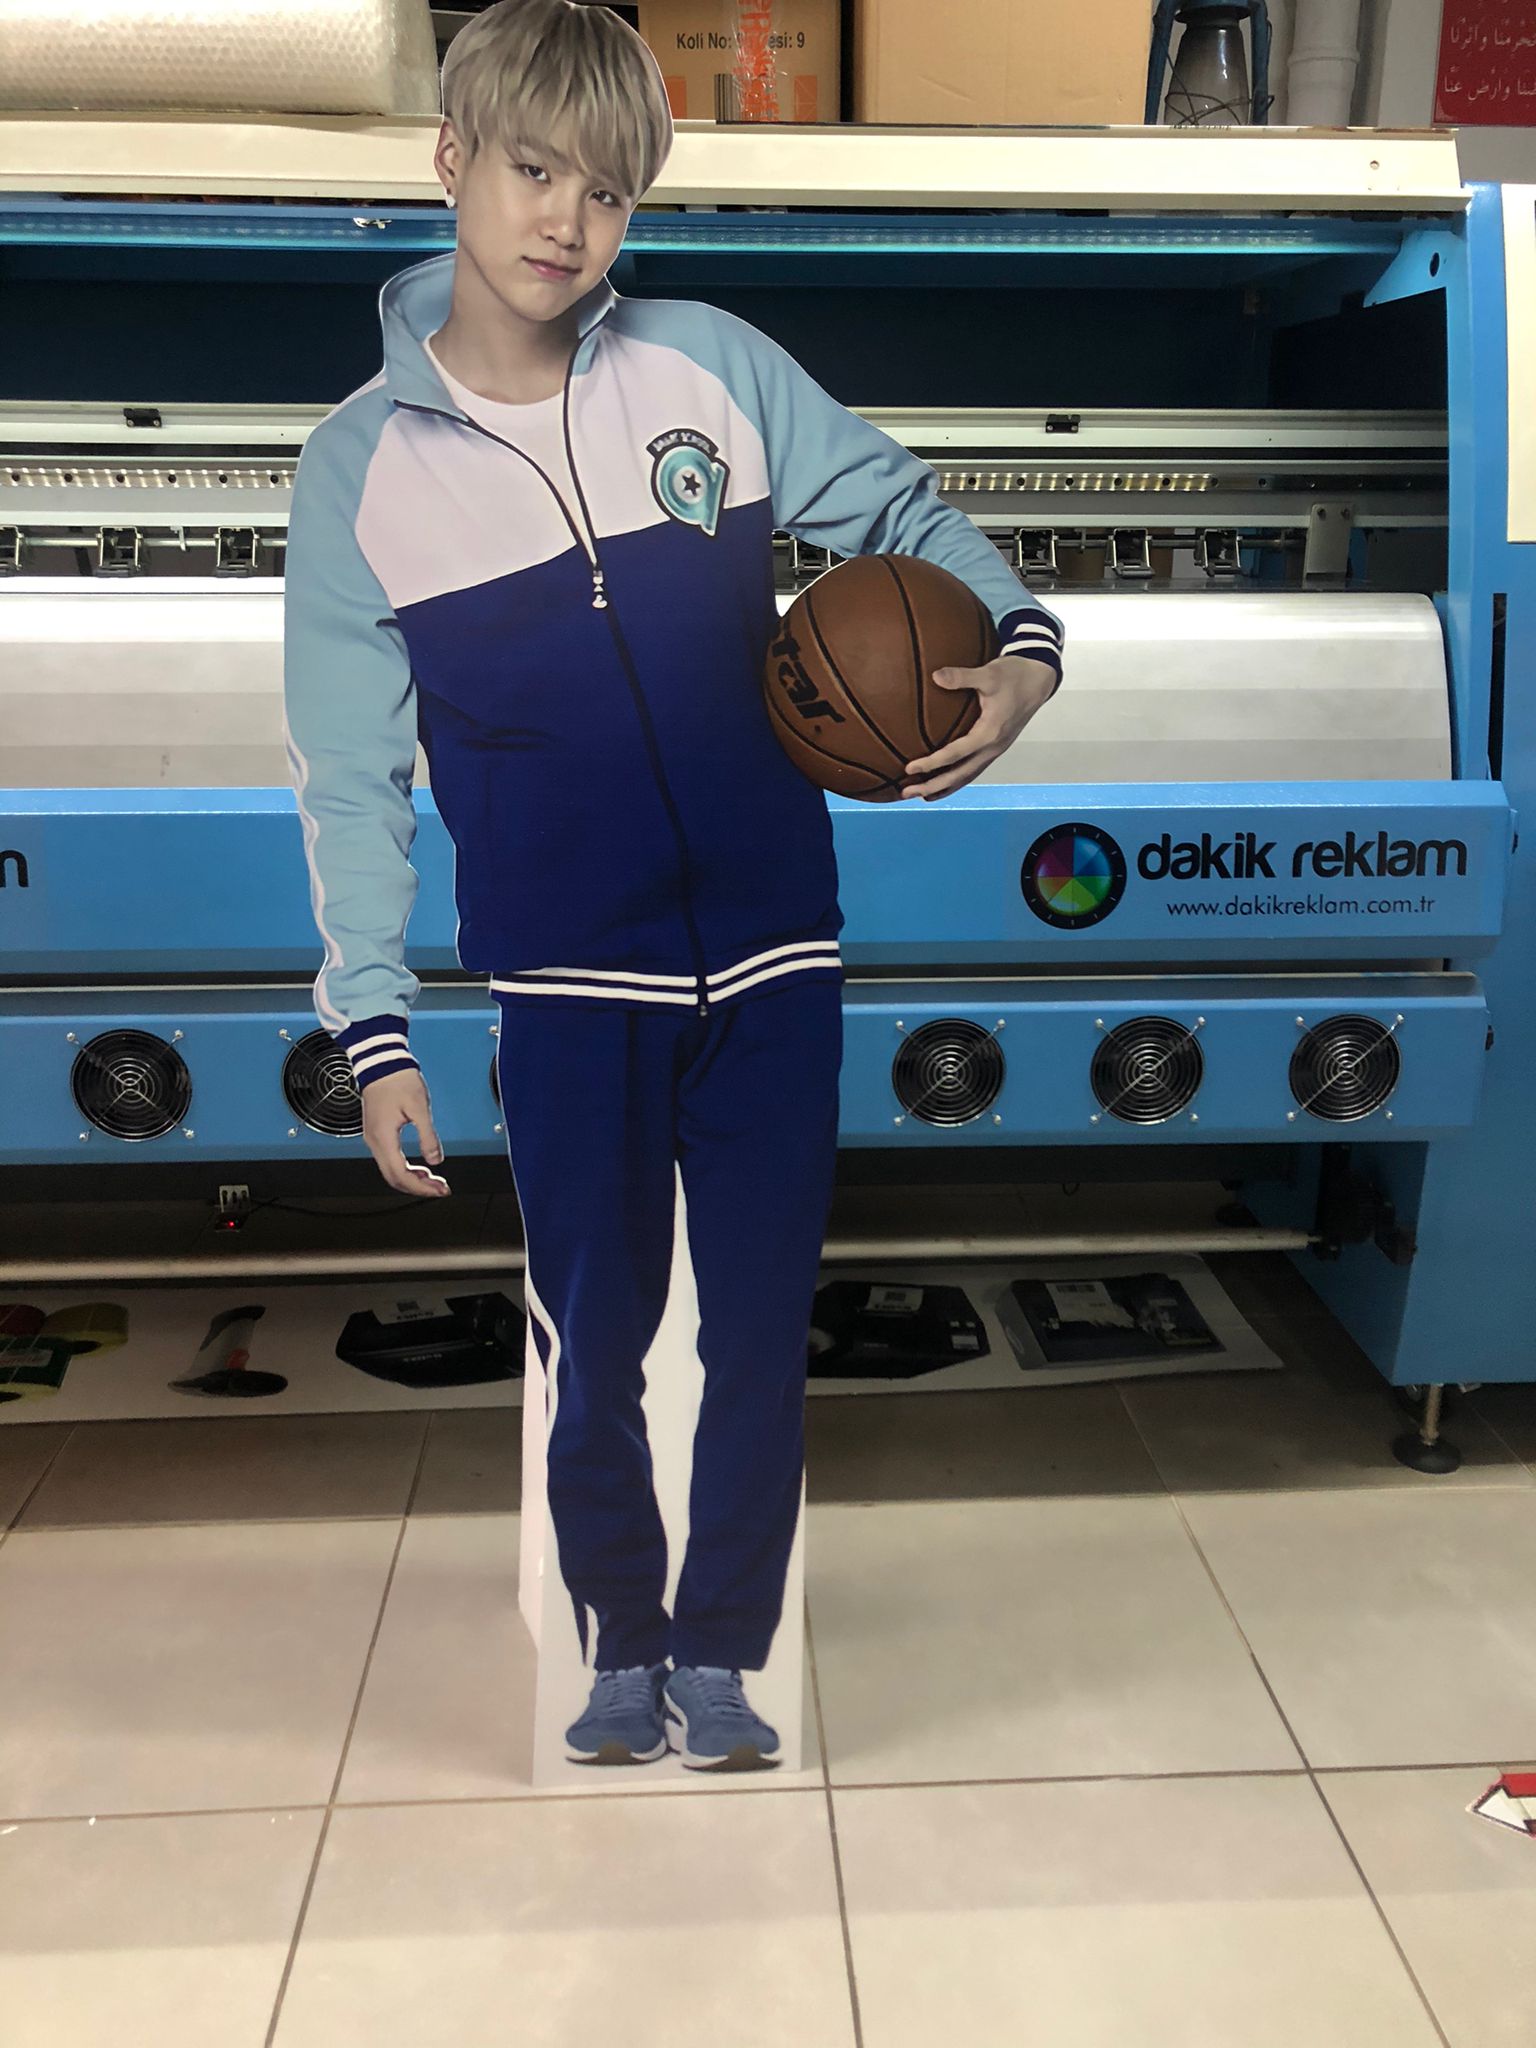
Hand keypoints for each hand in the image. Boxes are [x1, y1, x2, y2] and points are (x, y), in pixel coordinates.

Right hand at [361, 1068, 449, 1196]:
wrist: (382, 1064)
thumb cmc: (399, 1081)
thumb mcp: (419, 1108)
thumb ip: (428, 1136)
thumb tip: (436, 1160)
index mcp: (384, 1137)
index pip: (401, 1175)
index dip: (421, 1187)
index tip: (439, 1190)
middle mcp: (375, 1142)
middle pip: (393, 1178)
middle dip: (418, 1187)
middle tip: (440, 1189)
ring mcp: (373, 1138)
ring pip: (390, 1171)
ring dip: (412, 1179)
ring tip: (433, 1180)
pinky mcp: (377, 1134)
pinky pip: (389, 1160)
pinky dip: (405, 1169)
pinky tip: (420, 1168)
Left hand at [903, 653, 1058, 800]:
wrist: (1039, 679)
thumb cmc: (1014, 675)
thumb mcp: (989, 673)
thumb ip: (962, 676)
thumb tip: (936, 676)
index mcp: (990, 733)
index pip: (955, 754)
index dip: (931, 763)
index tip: (909, 768)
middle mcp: (993, 747)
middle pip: (959, 775)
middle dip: (933, 786)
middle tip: (906, 793)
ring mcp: (995, 750)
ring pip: (966, 777)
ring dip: (943, 788)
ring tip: (921, 796)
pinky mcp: (994, 747)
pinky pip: (972, 770)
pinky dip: (955, 780)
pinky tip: (942, 783)